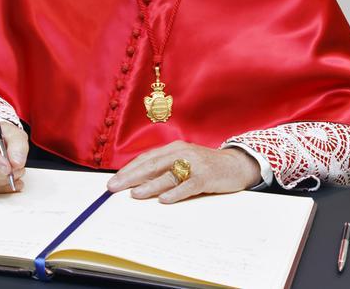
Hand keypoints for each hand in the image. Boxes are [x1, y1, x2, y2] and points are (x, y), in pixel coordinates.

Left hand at [106, 141, 260, 203]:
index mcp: (174, 148)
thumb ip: (165, 168)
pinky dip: (176, 193)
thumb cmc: (205, 166)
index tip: (113, 180)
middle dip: (131, 176)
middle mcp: (182, 153)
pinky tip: (164, 200)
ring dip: (150, 185)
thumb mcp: (184, 161)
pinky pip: (188, 185)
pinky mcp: (206, 177)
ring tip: (135, 194)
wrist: (236, 164)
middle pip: (152, 165)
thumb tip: (138, 182)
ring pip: (168, 175)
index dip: (128, 169)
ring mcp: (195, 164)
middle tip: (114, 187)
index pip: (146, 158)